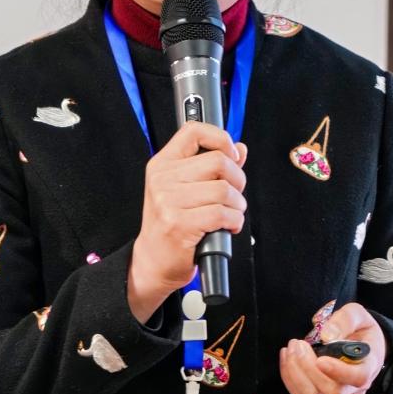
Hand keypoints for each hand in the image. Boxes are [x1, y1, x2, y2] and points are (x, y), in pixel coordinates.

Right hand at [128, 122, 248, 315]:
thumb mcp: (184, 189)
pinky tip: (228, 226)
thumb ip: (211, 167)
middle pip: (218, 161)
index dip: (220, 138)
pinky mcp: (179, 224)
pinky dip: (234, 221)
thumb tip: (240, 149)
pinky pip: (222, 214)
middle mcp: (162, 179)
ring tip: (231, 214)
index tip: (231, 155)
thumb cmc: (171, 225)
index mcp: (162, 164)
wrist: (153, 261)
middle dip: (238, 179)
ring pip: (224, 190)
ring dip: (237, 205)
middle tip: (234, 195)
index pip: (193, 131)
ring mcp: (168, 202)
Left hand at [278, 303, 387, 393]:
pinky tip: (287, 358)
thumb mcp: (358, 315)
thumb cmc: (359, 331)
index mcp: (369, 367)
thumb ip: (345, 320)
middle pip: (331, 391)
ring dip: (295, 371)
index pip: (358, 378)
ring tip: (291, 348)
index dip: (338, 372)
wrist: (357, 347)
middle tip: (298, 343)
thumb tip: (327, 335)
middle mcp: (355, 390)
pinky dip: (289, 376)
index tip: (320, 359)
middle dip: (307, 366)